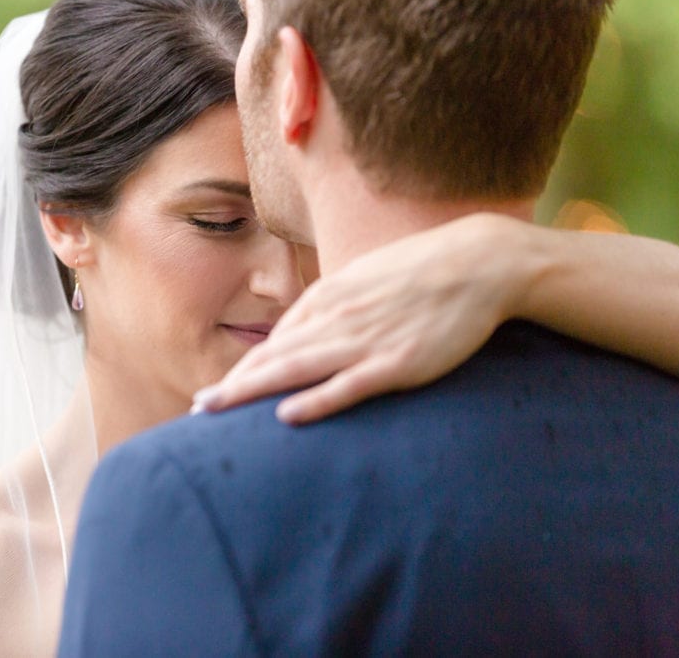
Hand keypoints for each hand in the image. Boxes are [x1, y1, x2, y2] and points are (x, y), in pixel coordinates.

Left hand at [194, 214, 532, 423]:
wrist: (479, 262)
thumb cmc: (420, 273)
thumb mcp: (365, 281)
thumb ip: (331, 309)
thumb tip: (302, 336)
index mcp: (330, 299)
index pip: (275, 343)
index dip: (243, 370)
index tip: (217, 393)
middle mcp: (338, 319)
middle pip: (274, 358)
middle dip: (234, 385)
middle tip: (199, 409)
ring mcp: (365, 341)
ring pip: (297, 370)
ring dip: (253, 392)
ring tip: (219, 412)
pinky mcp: (397, 362)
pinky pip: (348, 385)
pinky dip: (316, 400)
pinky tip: (287, 415)